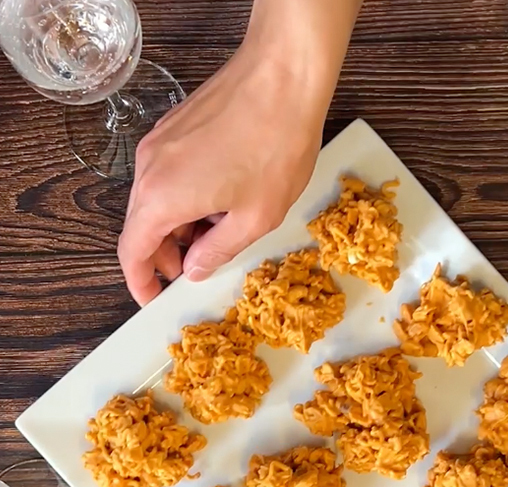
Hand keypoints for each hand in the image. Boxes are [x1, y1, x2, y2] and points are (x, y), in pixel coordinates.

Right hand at [118, 0, 362, 304]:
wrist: (283, 76)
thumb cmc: (275, 145)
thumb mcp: (254, 217)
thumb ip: (217, 250)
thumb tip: (194, 268)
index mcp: (161, 197)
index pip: (131, 251)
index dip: (140, 281)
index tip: (151, 297)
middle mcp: (149, 168)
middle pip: (141, 225)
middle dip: (165, 254)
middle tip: (195, 268)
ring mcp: (159, 143)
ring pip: (155, 199)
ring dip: (178, 225)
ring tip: (217, 233)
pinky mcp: (174, 127)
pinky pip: (168, 175)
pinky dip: (183, 198)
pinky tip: (218, 200)